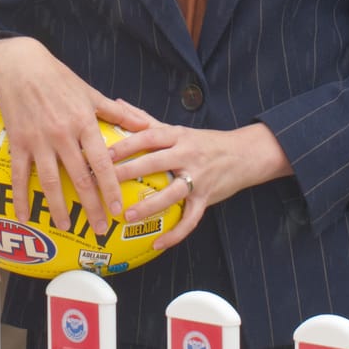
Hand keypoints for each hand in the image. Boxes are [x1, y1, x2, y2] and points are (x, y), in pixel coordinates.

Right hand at [0, 36, 151, 235]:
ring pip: (49, 181)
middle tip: (100, 229)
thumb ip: (117, 113)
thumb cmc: (60, 79)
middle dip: (90, 207)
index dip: (110, 188)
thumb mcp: (91, 93)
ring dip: (57, 207)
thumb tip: (147, 124)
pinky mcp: (18, 142)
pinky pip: (19, 175)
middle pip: (78, 178)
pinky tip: (24, 217)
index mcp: (84, 122)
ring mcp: (38, 140)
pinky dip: (20, 198)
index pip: (102, 162)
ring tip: (65, 226)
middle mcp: (62, 134)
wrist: (21, 66)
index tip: (119, 209)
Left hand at [109, 120, 290, 251]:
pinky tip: (157, 244)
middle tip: (106, 182)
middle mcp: (188, 155)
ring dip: (150, 205)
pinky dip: (175, 233)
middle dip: (130, 172)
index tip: (103, 152)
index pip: (149, 136)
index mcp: (178, 136)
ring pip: (173, 193)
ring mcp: (198, 178)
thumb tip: (117, 103)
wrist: (245, 154)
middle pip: (156, 162)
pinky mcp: (207, 198)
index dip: (126, 144)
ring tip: (128, 215)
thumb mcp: (177, 129)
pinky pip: (191, 219)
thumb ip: (145, 119)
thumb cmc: (205, 142)